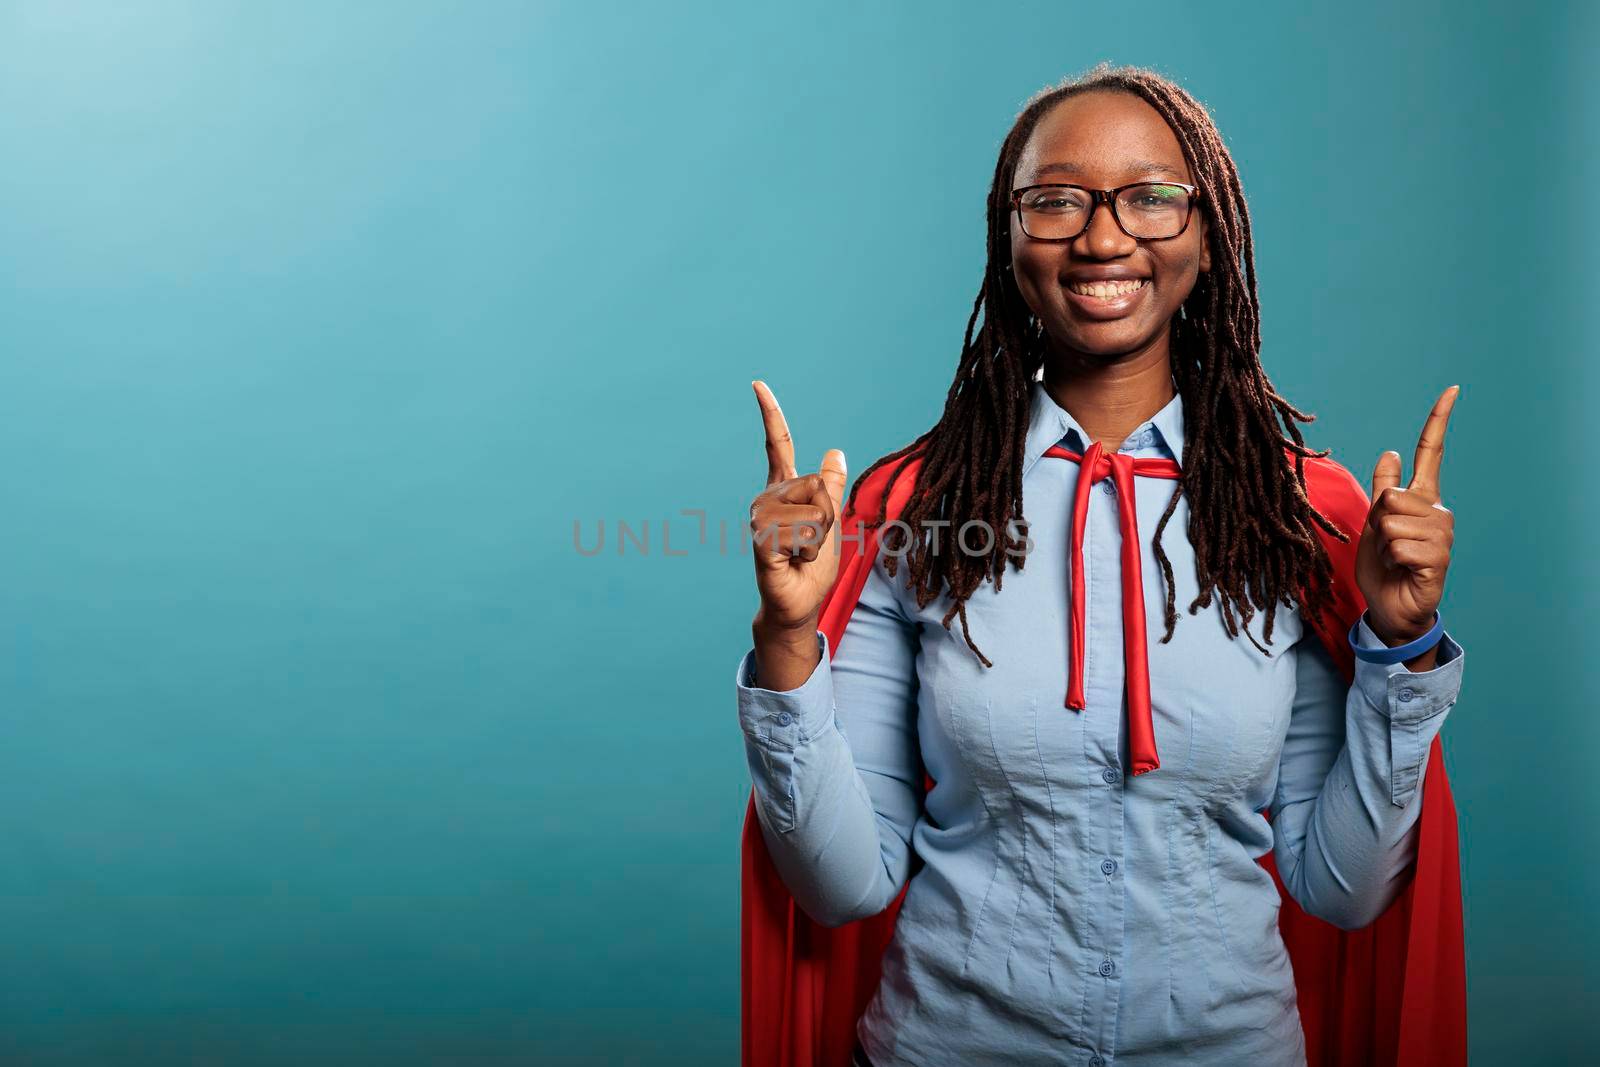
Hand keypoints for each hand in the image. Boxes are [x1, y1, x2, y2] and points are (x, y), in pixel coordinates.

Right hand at [748, 380, 847, 634]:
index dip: (770, 414)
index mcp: (783, 489)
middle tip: (811, 541)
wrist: (799, 604)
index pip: (777, 444)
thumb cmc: (812, 565)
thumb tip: (835, 451)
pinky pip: (803, 532)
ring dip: (819, 537)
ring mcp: (760, 518)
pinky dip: (808, 551)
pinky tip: (792, 561)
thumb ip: (830, 488)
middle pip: (816, 485)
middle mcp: (767, 497)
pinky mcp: (761, 540)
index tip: (757, 384)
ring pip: (814, 510)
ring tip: (800, 552)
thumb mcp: (831, 521)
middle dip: (828, 516)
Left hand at [1354, 385, 1459, 651]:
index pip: (1432, 452)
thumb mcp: (1374, 521)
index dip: (1438, 420)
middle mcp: (1438, 511)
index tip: (1452, 389)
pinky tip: (1403, 569)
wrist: (1392, 608)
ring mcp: (1442, 534)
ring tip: (1395, 558)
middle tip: (1387, 544)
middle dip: (1377, 522)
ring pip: (1392, 521)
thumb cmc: (1384, 565)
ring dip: (1383, 543)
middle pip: (1391, 496)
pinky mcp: (1439, 558)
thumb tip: (1390, 451)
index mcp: (1422, 498)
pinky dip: (1391, 559)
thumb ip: (1384, 487)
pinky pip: (1399, 545)